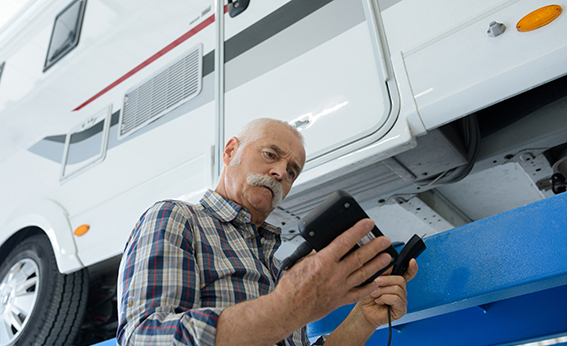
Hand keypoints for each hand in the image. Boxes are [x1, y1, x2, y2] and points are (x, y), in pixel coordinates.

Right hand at [273, 219, 393, 328]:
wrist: (288, 310)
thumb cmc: (290, 288)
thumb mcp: (300, 262)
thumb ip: (315, 254)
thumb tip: (325, 246)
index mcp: (323, 262)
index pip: (345, 241)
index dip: (358, 231)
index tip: (368, 224)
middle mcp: (335, 275)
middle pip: (360, 257)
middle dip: (375, 247)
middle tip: (385, 241)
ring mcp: (339, 288)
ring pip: (363, 274)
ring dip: (377, 264)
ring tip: (387, 257)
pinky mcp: (340, 300)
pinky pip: (359, 293)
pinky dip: (369, 288)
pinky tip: (377, 282)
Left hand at [355, 259, 418, 328]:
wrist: (363, 312)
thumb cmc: (367, 297)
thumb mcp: (372, 281)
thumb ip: (382, 272)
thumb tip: (389, 263)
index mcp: (395, 282)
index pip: (407, 274)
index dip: (412, 268)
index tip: (412, 261)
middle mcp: (401, 291)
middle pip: (401, 280)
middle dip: (386, 280)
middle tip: (375, 283)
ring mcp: (402, 300)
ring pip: (397, 289)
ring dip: (382, 291)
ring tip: (374, 294)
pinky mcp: (401, 310)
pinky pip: (396, 299)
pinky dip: (385, 298)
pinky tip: (378, 301)